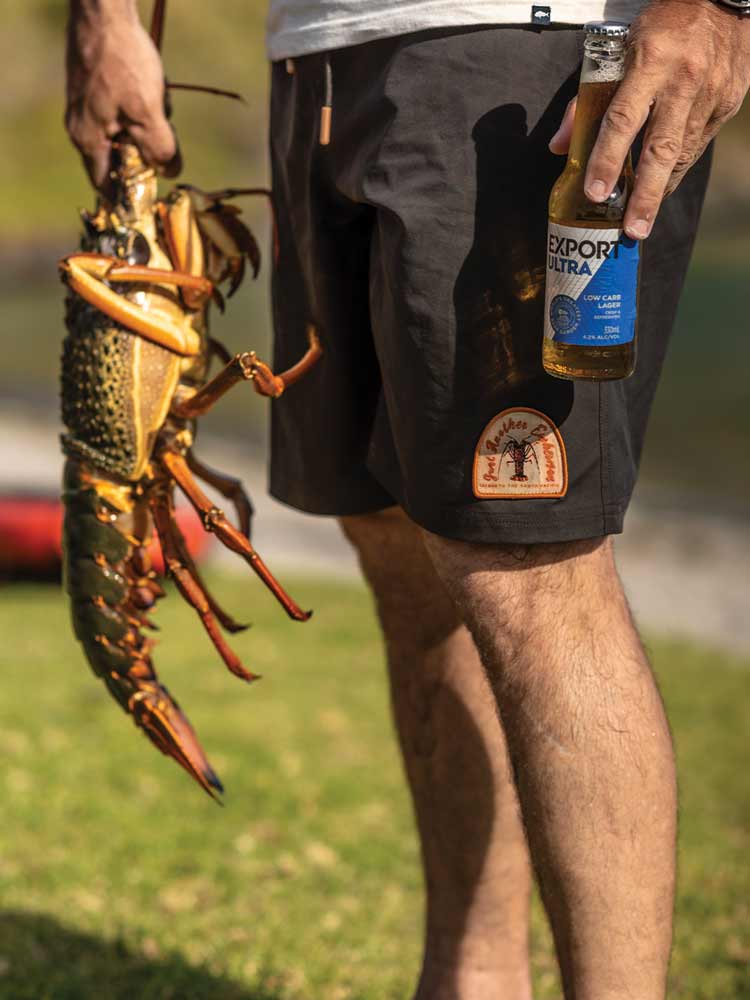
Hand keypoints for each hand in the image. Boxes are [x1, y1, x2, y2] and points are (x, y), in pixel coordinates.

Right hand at [65, 0, 180, 190]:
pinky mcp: (93, 88)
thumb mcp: (149, 112)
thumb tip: (169, 172)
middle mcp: (80, 127)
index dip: (128, 194)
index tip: (151, 192)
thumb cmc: (123, 60)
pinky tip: (147, 86)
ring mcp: (84, 106)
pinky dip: (138, 107)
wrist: (103, 11)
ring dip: (144, 126)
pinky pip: (121, 111)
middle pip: (118, 159)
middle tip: (162, 133)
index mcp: (89, 140)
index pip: (106, 186)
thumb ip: (159, 149)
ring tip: (154, 101)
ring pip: (123, 133)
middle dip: (143, 152)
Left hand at [549, 0, 749, 238]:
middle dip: (645, 196)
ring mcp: (710, 94)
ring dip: (661, 190)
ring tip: (642, 220)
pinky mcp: (727, 103)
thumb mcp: (619, 47)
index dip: (607, 160)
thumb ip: (586, 100)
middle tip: (632, 230)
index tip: (595, 193)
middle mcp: (683, 81)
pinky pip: (698, 144)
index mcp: (650, 63)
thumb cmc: (663, 23)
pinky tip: (663, 185)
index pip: (622, 120)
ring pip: (682, 154)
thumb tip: (559, 146)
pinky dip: (678, 168)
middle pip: (660, 150)